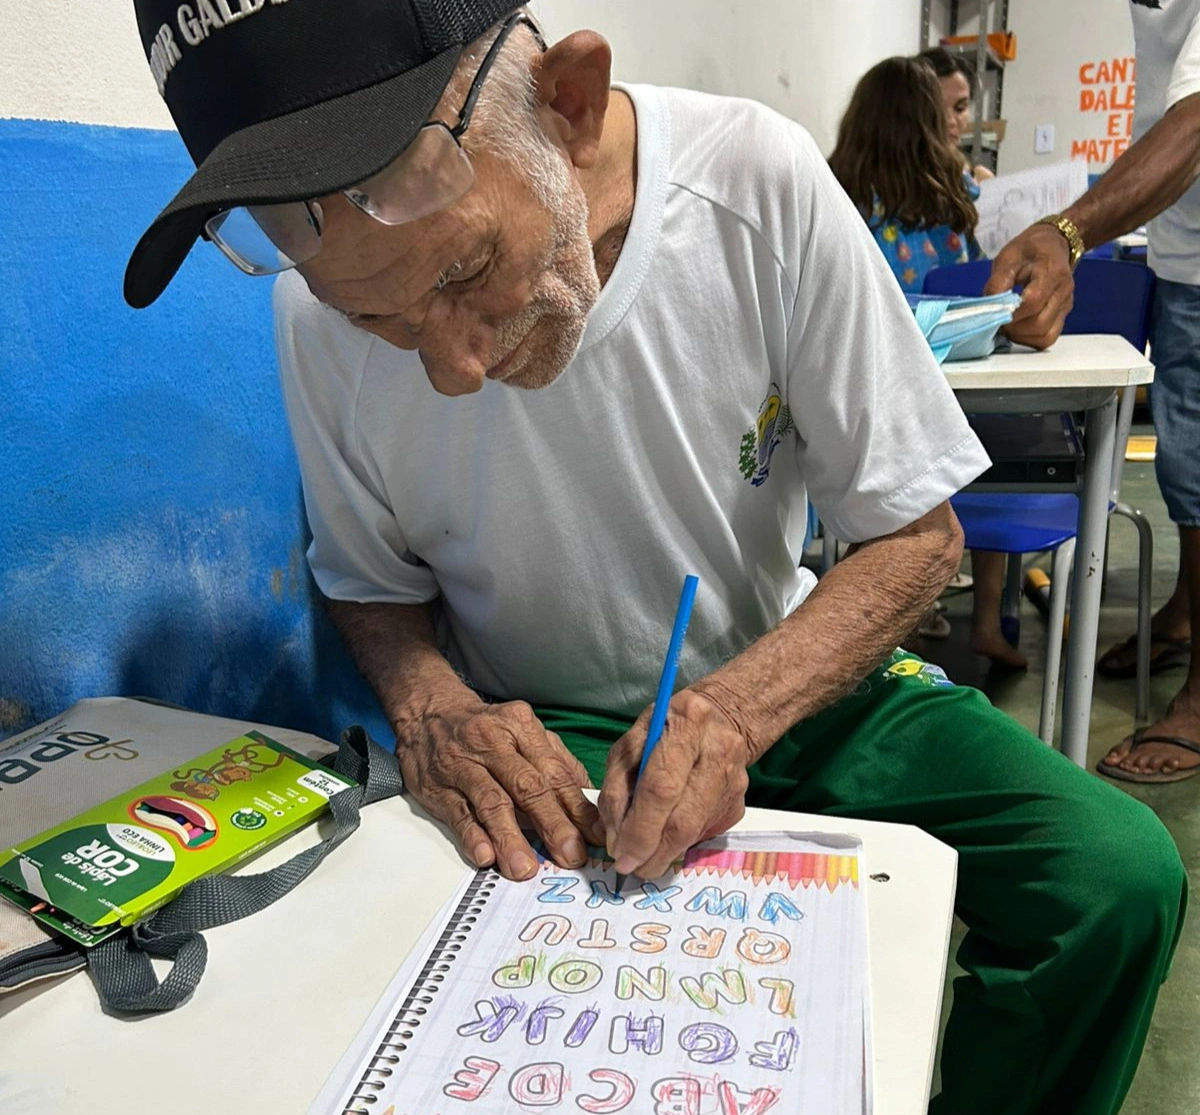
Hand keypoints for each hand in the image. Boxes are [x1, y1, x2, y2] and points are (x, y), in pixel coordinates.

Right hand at [395, 698, 603, 880]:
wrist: (427, 712)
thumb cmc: (484, 728)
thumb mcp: (523, 731)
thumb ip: (557, 762)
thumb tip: (589, 799)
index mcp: (521, 727)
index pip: (555, 773)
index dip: (578, 807)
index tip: (597, 836)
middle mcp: (493, 743)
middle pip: (527, 787)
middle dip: (552, 824)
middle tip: (571, 855)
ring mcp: (462, 764)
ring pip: (491, 802)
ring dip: (510, 838)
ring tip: (526, 867)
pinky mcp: (436, 786)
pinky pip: (457, 812)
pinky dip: (472, 835)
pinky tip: (485, 855)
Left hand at [598, 687, 751, 880]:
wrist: (719, 719)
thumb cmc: (663, 730)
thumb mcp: (629, 744)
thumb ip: (616, 788)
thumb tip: (617, 841)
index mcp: (686, 723)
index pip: (660, 788)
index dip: (638, 829)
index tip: (620, 855)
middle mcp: (719, 750)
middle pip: (682, 819)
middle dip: (651, 852)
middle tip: (631, 867)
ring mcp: (735, 780)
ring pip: (694, 833)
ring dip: (663, 853)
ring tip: (643, 860)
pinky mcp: (739, 803)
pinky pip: (703, 833)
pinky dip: (679, 842)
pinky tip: (666, 835)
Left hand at [984, 222, 1074, 348]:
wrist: (1053, 245)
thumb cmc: (1028, 250)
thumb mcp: (1007, 257)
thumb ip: (997, 283)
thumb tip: (989, 308)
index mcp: (1052, 272)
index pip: (1033, 302)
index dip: (1011, 313)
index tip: (996, 311)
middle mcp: (1064, 291)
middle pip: (1039, 324)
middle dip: (1014, 328)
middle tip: (999, 320)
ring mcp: (1066, 305)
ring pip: (1045, 336)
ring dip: (1021, 336)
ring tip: (1008, 324)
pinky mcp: (1063, 315)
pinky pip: (1048, 337)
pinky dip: (1031, 339)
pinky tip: (1019, 329)